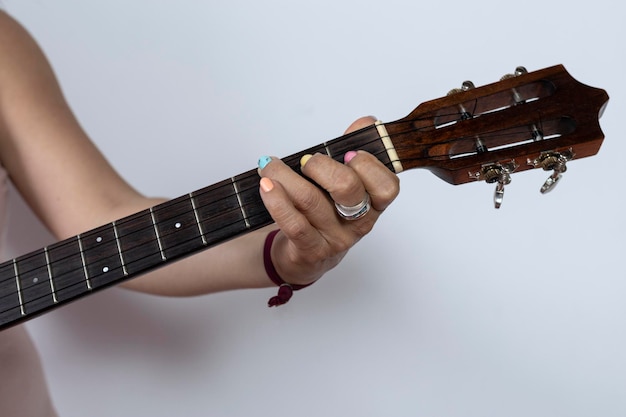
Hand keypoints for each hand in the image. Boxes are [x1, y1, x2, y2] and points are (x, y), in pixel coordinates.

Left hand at [257, 116, 399, 285]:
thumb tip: (366, 122)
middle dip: (321, 166)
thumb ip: (353, 151)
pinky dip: (277, 200)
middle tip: (306, 162)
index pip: (387, 186)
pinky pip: (294, 224)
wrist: (304, 256)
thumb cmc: (325, 213)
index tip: (349, 153)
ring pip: (311, 200)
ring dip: (284, 175)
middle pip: (347, 188)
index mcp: (373, 204)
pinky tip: (267, 186)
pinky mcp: (310, 251)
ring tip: (269, 166)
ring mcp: (335, 239)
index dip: (369, 166)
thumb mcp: (342, 183)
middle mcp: (358, 223)